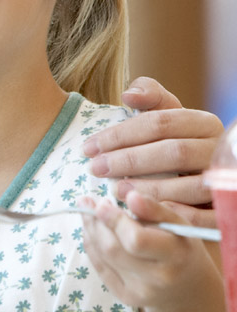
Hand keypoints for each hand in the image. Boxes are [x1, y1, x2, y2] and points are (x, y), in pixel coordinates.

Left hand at [81, 192, 225, 311]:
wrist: (188, 287)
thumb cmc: (180, 247)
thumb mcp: (178, 224)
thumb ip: (154, 208)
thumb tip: (130, 196)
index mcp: (176, 256)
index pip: (136, 240)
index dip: (114, 220)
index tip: (102, 202)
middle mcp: (158, 279)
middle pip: (113, 248)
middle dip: (96, 222)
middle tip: (90, 203)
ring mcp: (140, 292)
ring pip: (103, 256)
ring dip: (90, 231)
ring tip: (90, 214)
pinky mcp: (126, 297)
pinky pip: (100, 267)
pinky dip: (91, 246)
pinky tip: (93, 232)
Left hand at [82, 76, 222, 226]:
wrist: (204, 179)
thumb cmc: (174, 144)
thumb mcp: (166, 116)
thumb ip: (150, 97)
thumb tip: (128, 95)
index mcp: (204, 122)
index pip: (159, 122)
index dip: (120, 134)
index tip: (88, 147)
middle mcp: (220, 150)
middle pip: (174, 152)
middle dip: (130, 160)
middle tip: (96, 169)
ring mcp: (226, 180)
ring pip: (191, 185)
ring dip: (150, 189)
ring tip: (116, 191)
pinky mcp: (226, 208)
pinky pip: (204, 216)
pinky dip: (174, 214)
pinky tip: (144, 214)